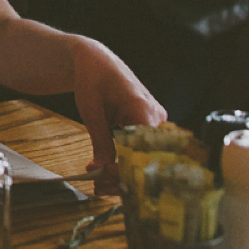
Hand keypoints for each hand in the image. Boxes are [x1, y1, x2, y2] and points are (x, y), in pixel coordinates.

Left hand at [69, 37, 165, 174]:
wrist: (96, 61)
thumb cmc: (93, 78)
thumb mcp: (91, 110)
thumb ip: (100, 141)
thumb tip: (101, 170)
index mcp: (144, 109)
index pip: (143, 151)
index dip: (125, 170)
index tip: (103, 179)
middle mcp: (157, 117)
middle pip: (147, 157)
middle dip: (123, 176)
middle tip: (99, 187)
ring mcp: (156, 122)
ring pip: (146, 156)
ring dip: (124, 172)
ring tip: (100, 184)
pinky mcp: (150, 126)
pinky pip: (142, 149)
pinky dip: (126, 162)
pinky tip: (109, 174)